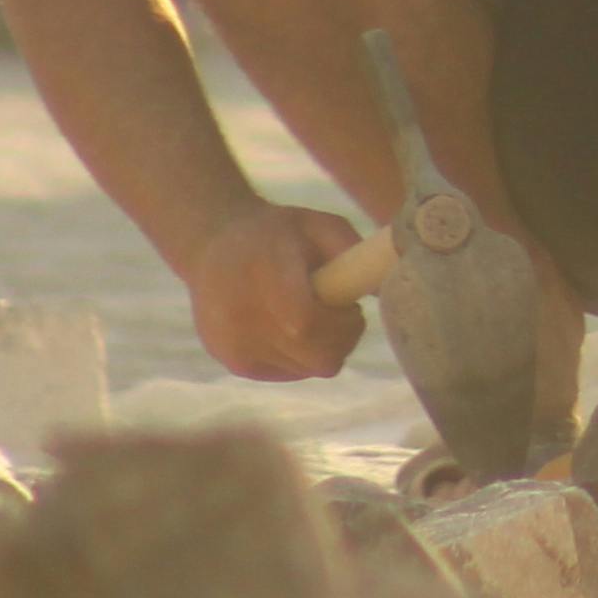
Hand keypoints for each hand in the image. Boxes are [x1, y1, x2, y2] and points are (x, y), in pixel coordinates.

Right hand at [184, 199, 374, 380]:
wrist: (213, 246)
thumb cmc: (278, 233)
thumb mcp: (319, 225)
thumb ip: (350, 252)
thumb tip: (383, 290)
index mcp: (262, 276)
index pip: (307, 325)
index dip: (343, 325)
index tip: (352, 308)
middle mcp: (240, 317)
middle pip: (314, 357)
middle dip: (342, 339)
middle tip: (340, 314)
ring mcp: (233, 346)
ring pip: (306, 368)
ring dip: (322, 347)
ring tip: (311, 314)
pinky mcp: (233, 363)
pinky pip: (288, 372)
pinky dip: (301, 355)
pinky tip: (291, 327)